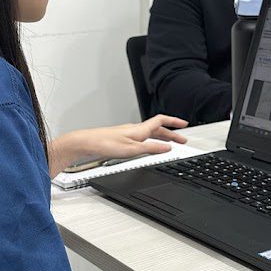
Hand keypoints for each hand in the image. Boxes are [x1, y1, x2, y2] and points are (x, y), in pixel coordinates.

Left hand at [49, 115, 188, 174]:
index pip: (161, 121)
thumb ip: (150, 148)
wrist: (85, 143)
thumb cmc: (104, 144)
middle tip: (182, 140)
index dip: (174, 122)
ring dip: (162, 138)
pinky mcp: (121, 139)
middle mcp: (134, 129)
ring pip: (149, 133)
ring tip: (169, 145)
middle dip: (171, 133)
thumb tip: (167, 148)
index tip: (184, 124)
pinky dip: (151, 142)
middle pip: (157, 128)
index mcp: (139, 129)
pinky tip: (148, 148)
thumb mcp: (131, 150)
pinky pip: (142, 138)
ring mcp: (128, 134)